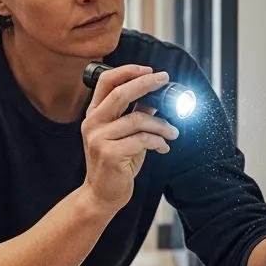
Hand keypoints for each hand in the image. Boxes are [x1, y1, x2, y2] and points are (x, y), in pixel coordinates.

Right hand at [80, 65, 178, 214]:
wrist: (102, 195)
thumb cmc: (115, 164)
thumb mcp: (124, 135)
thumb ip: (135, 115)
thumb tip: (155, 98)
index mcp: (94, 115)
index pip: (105, 82)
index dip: (127, 71)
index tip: (149, 70)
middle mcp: (92, 124)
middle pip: (120, 94)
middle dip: (146, 84)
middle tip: (164, 80)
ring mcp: (98, 139)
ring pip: (137, 119)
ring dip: (161, 124)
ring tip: (173, 132)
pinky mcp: (110, 155)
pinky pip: (142, 140)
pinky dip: (158, 141)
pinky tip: (163, 147)